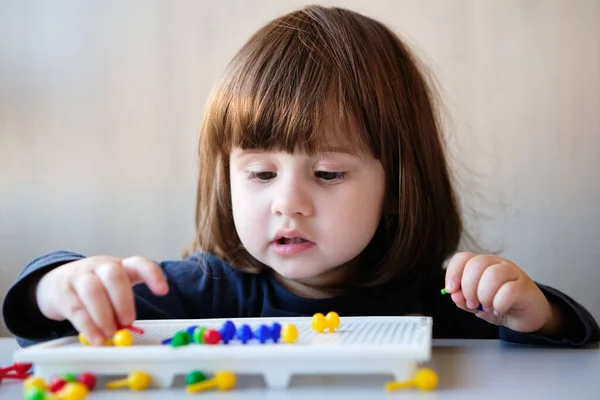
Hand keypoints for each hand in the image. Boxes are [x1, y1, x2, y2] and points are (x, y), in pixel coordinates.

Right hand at [35, 255, 167, 344]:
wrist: (56, 282)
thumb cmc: (96, 288)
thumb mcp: (112, 290)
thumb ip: (122, 307)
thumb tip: (128, 331)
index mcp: (120, 266)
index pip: (139, 263)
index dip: (152, 275)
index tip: (163, 291)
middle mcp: (100, 267)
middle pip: (114, 275)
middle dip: (123, 300)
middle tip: (128, 321)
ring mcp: (80, 277)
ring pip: (92, 291)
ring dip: (104, 315)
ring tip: (111, 334)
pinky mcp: (63, 293)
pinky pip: (77, 309)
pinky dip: (88, 327)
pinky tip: (97, 339)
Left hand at [444, 252, 557, 333]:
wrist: (527, 316)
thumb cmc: (500, 305)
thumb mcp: (477, 304)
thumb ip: (464, 299)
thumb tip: (454, 295)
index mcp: (482, 265)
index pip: (463, 258)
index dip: (453, 273)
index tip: (450, 290)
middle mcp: (497, 264)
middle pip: (476, 264)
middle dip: (468, 288)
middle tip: (472, 304)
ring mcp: (513, 272)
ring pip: (492, 275)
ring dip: (485, 296)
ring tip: (487, 307)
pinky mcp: (525, 286)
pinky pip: (509, 291)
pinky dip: (499, 304)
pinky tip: (499, 309)